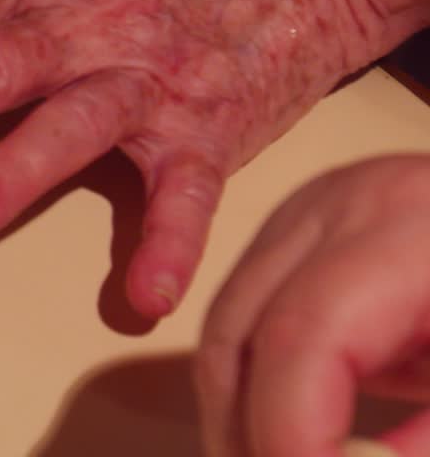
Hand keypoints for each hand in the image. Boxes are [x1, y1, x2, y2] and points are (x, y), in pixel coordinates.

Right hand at [195, 155, 429, 456]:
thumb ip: (426, 441)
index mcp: (413, 230)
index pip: (302, 336)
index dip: (288, 432)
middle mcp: (341, 204)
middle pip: (243, 335)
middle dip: (248, 435)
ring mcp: (309, 208)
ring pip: (228, 329)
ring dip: (239, 416)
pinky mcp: (299, 226)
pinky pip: (247, 315)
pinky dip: (255, 382)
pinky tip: (286, 434)